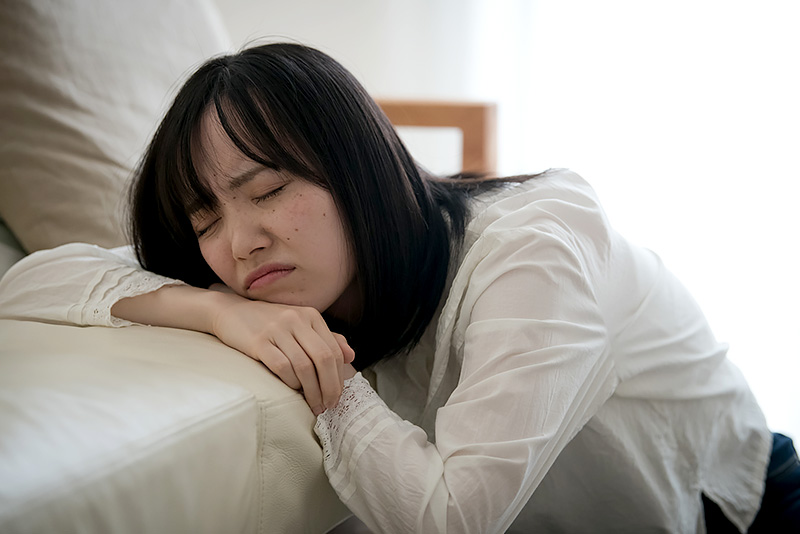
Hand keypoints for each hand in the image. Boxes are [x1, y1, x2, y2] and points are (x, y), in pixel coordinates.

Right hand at [210, 296, 354, 415]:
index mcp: (311, 316)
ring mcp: (277, 329)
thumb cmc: (269, 323)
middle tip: (328, 405)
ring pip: (304, 366)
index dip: (338, 377)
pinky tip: (292, 390)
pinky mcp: (258, 341)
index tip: (336, 396)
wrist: (231, 312)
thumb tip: (350, 356)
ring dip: (311, 391)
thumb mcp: (300, 325)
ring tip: (313, 404)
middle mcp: (296, 320)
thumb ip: (326, 338)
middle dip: (329, 387)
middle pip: (323, 359)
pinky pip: (282, 367)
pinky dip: (290, 382)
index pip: (333, 350)